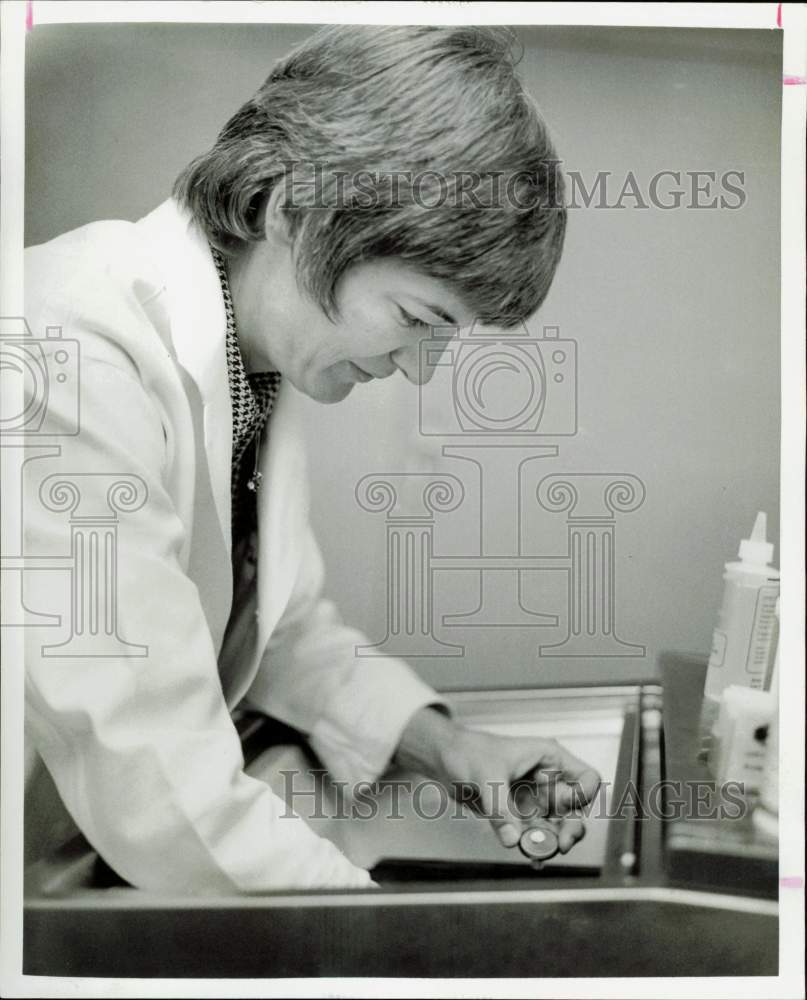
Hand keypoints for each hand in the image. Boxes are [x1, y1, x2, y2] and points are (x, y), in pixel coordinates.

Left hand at [396, 707, 600, 850]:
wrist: (441, 758)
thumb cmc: (466, 750)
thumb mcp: (486, 774)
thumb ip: (501, 807)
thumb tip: (514, 838)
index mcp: (547, 759)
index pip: (585, 778)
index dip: (582, 797)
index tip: (567, 809)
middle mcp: (545, 780)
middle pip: (575, 810)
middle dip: (571, 828)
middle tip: (561, 844)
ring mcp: (532, 799)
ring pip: (556, 827)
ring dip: (552, 842)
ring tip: (540, 852)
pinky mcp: (517, 814)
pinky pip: (534, 835)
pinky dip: (535, 847)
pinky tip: (532, 858)